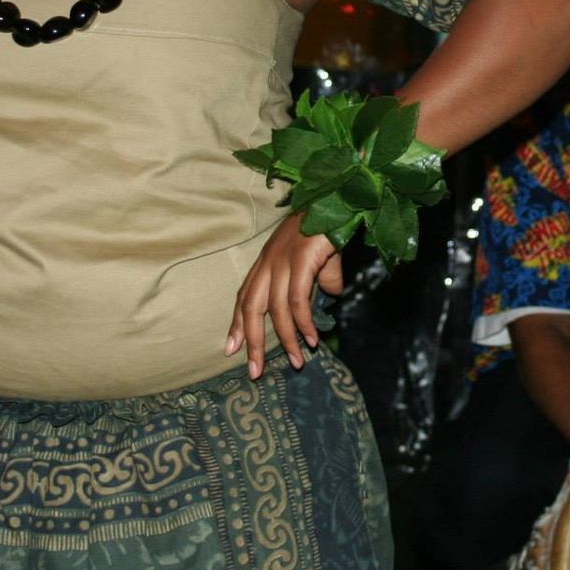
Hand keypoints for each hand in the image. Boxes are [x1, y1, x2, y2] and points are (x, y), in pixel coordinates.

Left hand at [226, 213, 342, 379]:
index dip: (237, 323)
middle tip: (253, 371)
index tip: (230, 348)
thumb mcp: (316, 258)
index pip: (245, 296)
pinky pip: (297, 300)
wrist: (338, 198)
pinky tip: (310, 339)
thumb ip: (319, 281)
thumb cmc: (327, 226)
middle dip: (251, 342)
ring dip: (286, 340)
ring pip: (275, 310)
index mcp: (267, 261)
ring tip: (296, 361)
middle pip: (252, 308)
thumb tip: (331, 297)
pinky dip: (303, 323)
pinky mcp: (301, 260)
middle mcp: (269, 262)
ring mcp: (283, 260)